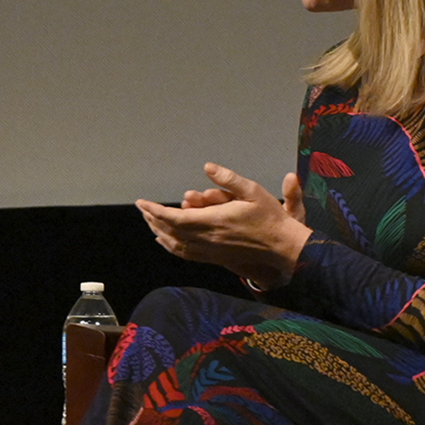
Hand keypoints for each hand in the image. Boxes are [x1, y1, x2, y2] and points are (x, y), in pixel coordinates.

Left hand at [133, 163, 309, 287]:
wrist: (282, 247)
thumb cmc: (270, 217)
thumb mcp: (252, 191)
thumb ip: (228, 179)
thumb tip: (207, 167)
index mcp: (213, 221)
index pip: (175, 218)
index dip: (155, 211)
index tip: (142, 202)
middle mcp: (207, 239)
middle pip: (170, 231)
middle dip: (153, 219)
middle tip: (143, 208)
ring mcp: (210, 251)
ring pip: (176, 244)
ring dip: (160, 232)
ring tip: (150, 222)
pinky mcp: (215, 258)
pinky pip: (186, 254)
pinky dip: (171, 247)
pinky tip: (166, 241)